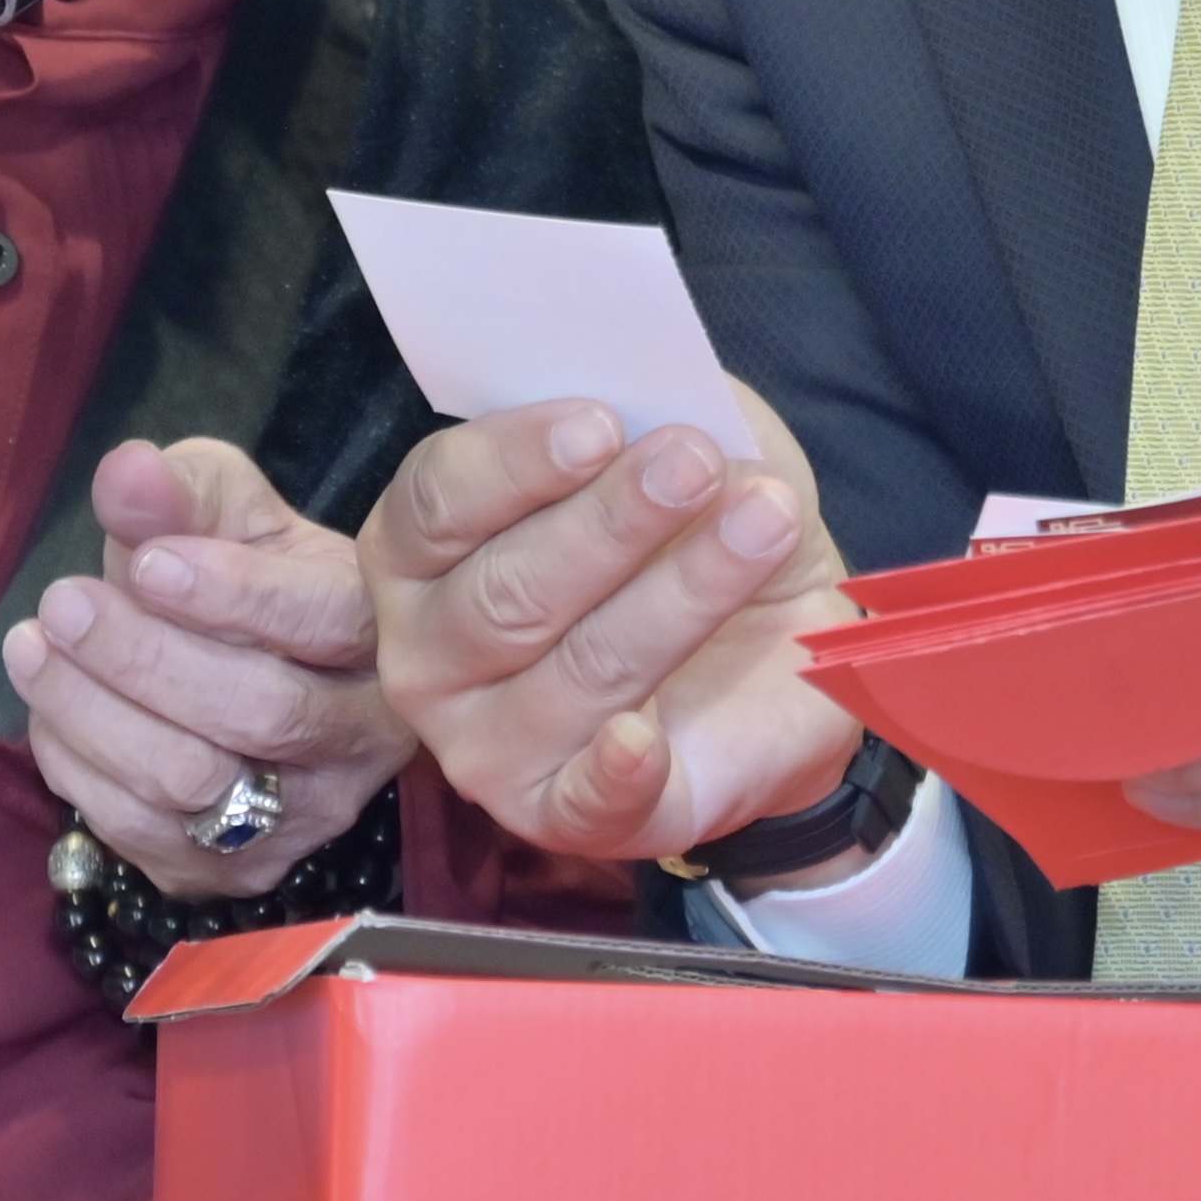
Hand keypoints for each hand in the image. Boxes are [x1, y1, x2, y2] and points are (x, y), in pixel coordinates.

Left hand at [2, 440, 413, 901]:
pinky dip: (81, 766)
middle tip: (63, 601)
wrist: (247, 668)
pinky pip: (144, 832)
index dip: (234, 597)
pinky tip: (51, 707)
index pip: (324, 621)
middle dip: (143, 656)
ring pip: (192, 781)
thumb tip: (125, 475)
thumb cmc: (246, 573)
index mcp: (375, 631)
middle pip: (256, 711)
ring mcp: (303, 816)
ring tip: (32, 645)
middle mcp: (362, 735)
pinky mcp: (237, 870)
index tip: (147, 563)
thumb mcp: (226, 509)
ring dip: (93, 711)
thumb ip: (181, 490)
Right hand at [364, 388, 863, 869]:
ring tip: (761, 525)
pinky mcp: (561, 816)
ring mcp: (485, 745)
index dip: (516, 459)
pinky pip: (581, 802)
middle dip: (608, 522)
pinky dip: (614, 769)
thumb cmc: (693, 530)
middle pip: (502, 591)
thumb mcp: (681, 434)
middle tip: (694, 463)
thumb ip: (649, 401)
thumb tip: (642, 384)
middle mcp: (430, 651)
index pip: (435, 500)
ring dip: (675, 595)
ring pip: (573, 672)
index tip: (604, 422)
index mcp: (424, 549)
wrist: (777, 650)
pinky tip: (647, 735)